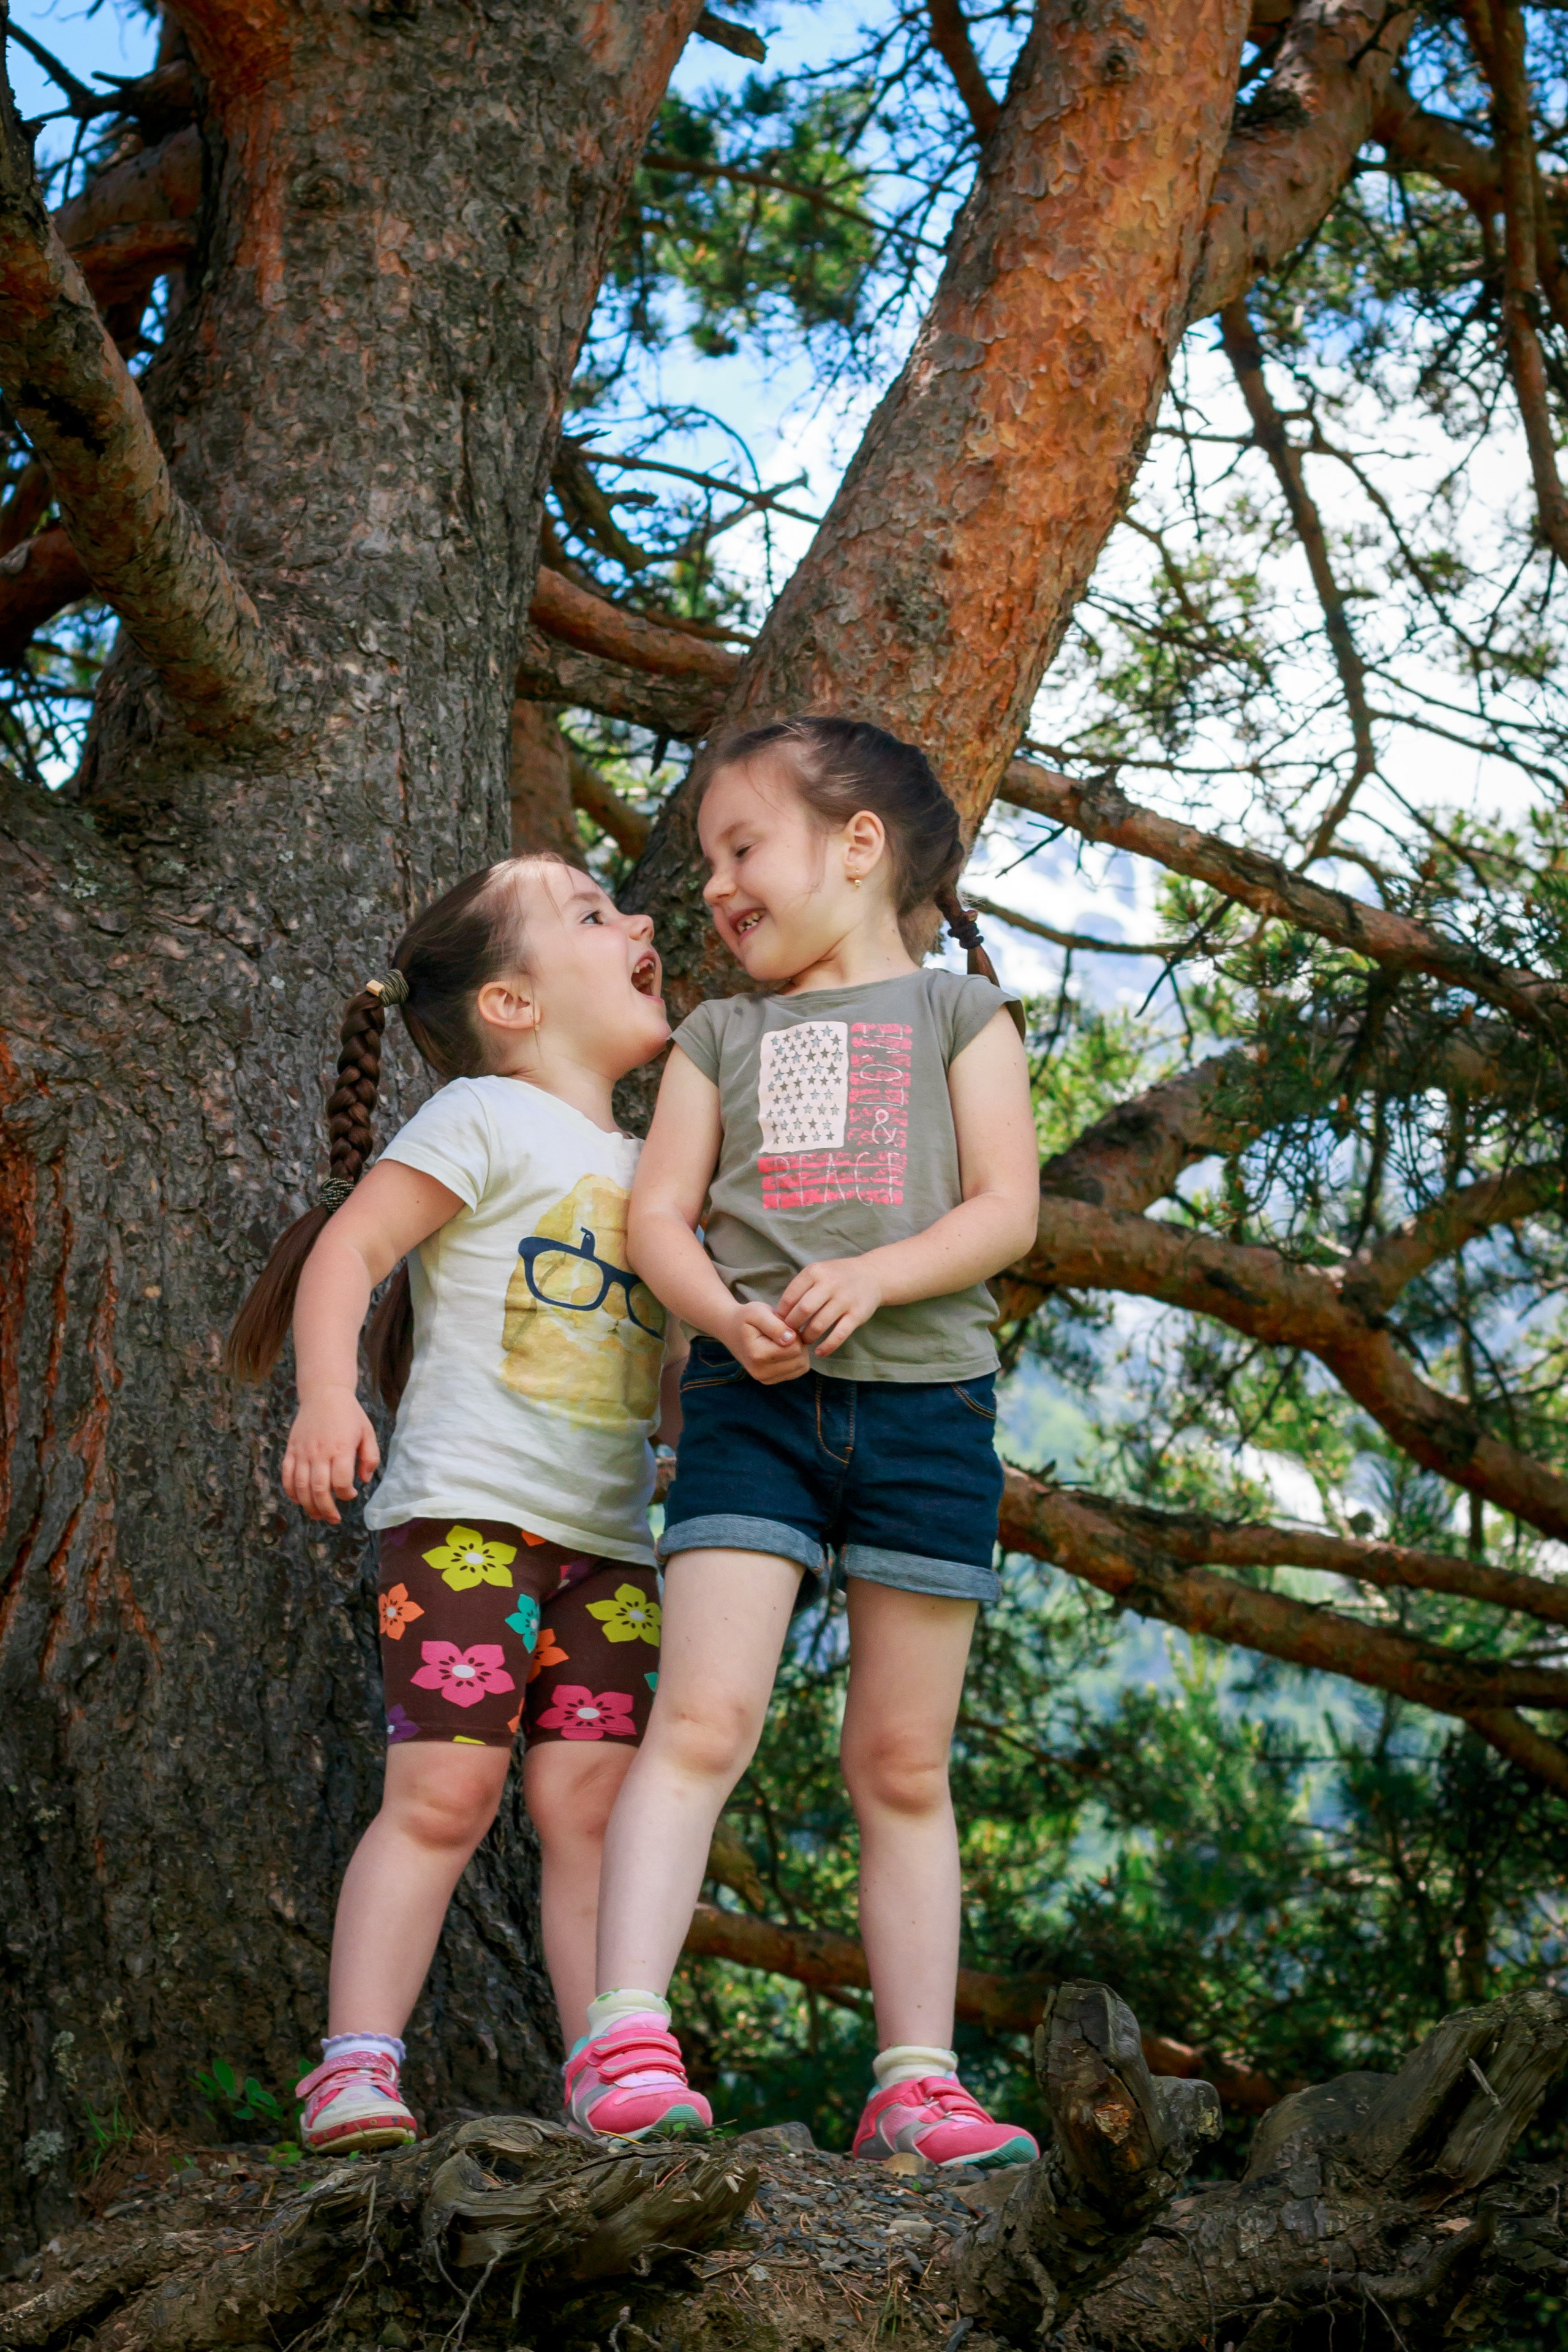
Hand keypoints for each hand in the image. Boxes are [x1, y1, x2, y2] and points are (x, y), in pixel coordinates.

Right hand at [282, 1386, 380, 1523]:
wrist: (324, 1393)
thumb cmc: (349, 1414)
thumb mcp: (367, 1432)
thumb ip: (370, 1458)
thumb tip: (364, 1481)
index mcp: (341, 1448)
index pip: (341, 1482)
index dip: (346, 1495)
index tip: (351, 1495)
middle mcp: (320, 1452)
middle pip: (319, 1489)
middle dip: (326, 1509)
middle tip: (334, 1519)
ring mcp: (303, 1452)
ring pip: (301, 1487)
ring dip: (309, 1505)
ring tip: (318, 1515)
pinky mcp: (291, 1450)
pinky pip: (286, 1476)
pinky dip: (291, 1491)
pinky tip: (299, 1500)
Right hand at [725, 1299, 809, 1384]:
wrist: (730, 1328)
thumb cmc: (745, 1318)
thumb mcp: (758, 1312)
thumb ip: (775, 1326)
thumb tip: (791, 1339)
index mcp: (758, 1355)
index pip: (795, 1348)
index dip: (795, 1334)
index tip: (782, 1326)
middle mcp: (761, 1372)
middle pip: (800, 1360)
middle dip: (797, 1344)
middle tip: (782, 1332)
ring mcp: (765, 1379)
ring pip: (801, 1367)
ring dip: (797, 1352)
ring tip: (782, 1340)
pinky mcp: (770, 1381)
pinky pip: (796, 1372)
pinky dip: (794, 1360)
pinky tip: (782, 1349)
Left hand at [777, 1256, 883, 1357]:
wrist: (873, 1275)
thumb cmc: (837, 1277)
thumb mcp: (818, 1273)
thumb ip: (800, 1289)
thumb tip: (779, 1316)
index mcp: (815, 1272)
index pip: (790, 1297)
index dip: (781, 1314)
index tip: (779, 1324)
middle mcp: (830, 1283)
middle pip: (803, 1310)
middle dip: (792, 1326)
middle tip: (790, 1334)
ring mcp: (845, 1299)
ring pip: (819, 1325)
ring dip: (807, 1337)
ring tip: (804, 1340)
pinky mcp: (857, 1314)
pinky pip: (838, 1335)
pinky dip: (826, 1347)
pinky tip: (819, 1353)